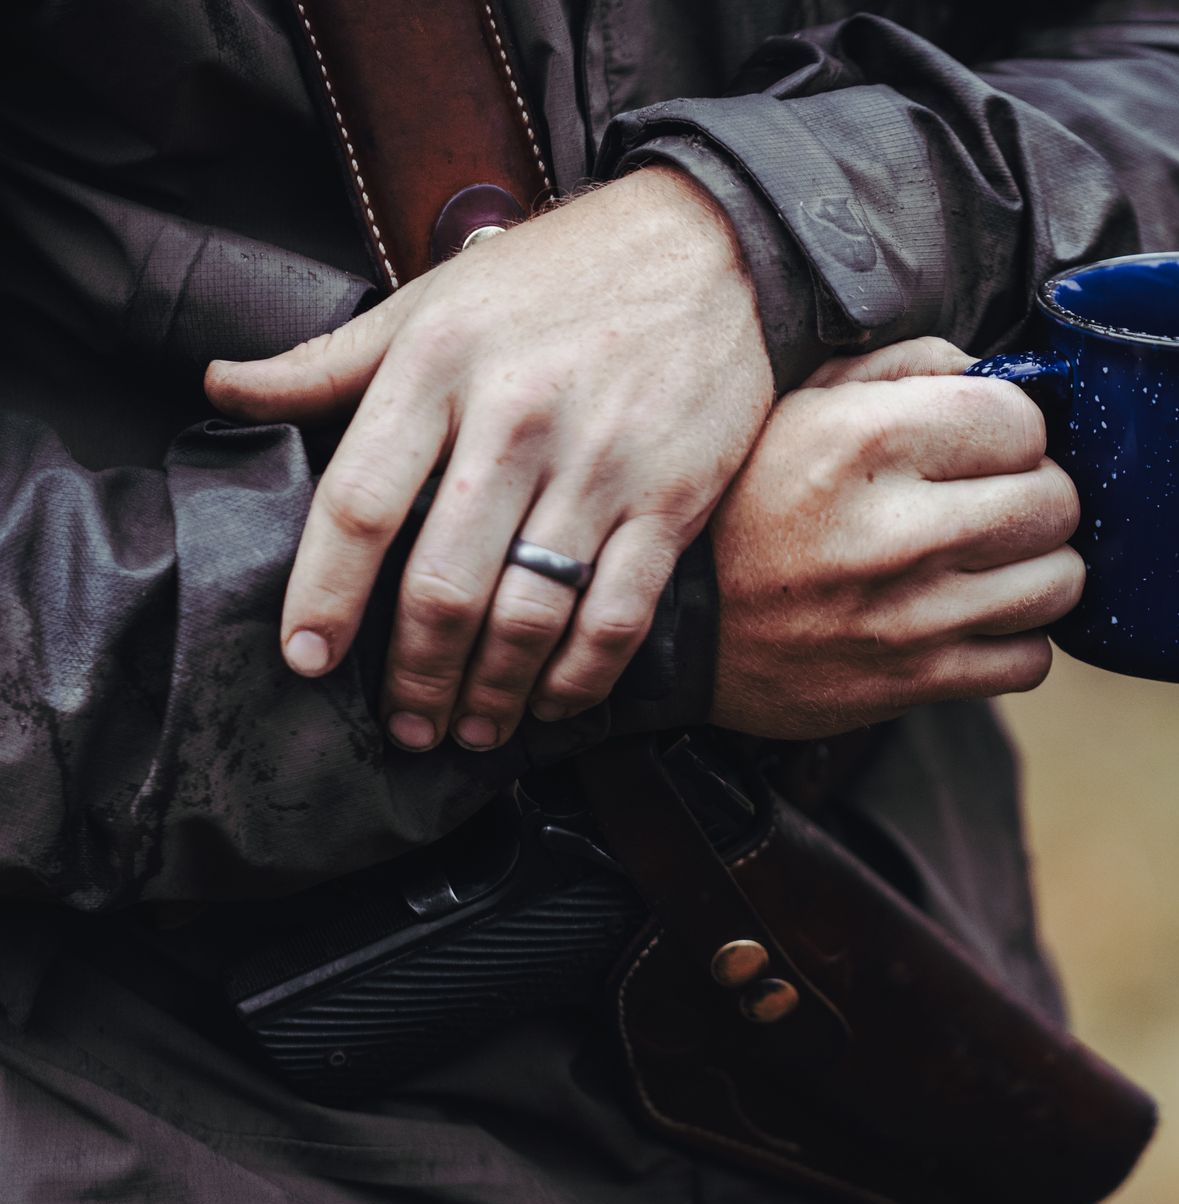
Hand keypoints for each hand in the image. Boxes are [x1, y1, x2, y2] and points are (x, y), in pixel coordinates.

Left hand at [204, 168, 773, 751]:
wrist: (708, 248)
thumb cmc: (558, 276)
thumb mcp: (434, 298)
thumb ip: (329, 361)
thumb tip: (221, 386)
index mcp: (440, 367)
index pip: (360, 504)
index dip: (325, 596)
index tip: (308, 660)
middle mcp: (518, 420)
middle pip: (445, 583)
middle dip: (415, 676)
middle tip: (404, 725)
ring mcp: (603, 466)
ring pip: (531, 614)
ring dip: (492, 693)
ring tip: (470, 731)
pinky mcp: (674, 499)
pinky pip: (619, 614)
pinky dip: (580, 677)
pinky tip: (552, 702)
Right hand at [708, 338, 1082, 738]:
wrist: (674, 628)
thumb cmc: (746, 503)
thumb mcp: (801, 404)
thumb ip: (901, 368)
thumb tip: (990, 371)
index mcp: (866, 442)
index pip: (1022, 420)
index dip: (1012, 426)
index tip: (982, 442)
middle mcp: (896, 530)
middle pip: (1056, 502)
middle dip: (1037, 493)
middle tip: (995, 499)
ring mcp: (910, 617)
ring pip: (1060, 582)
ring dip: (1038, 567)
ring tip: (993, 558)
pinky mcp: (914, 684)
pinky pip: (1029, 662)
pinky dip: (1018, 639)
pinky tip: (977, 615)